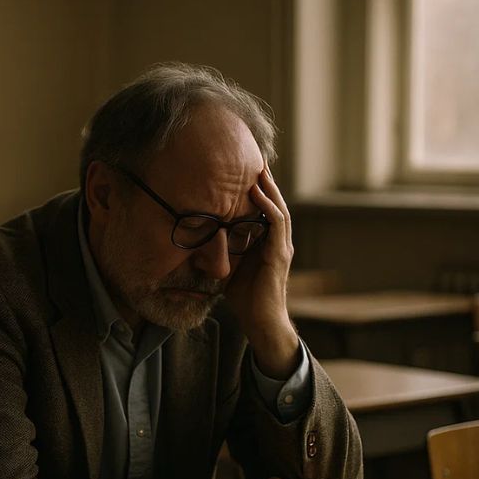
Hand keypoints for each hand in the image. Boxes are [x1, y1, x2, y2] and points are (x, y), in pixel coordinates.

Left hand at [225, 163, 297, 377]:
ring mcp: (281, 247)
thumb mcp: (228, 265)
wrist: (260, 322)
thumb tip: (197, 236)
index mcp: (267, 242)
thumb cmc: (244, 298)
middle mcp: (278, 241)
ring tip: (258, 167)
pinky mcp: (279, 255)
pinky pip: (276, 225)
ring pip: (278, 209)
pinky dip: (267, 207)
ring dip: (268, 187)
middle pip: (274, 202)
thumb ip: (221, 249)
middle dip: (265, 180)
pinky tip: (257, 193)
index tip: (244, 168)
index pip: (264, 208)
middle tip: (255, 157)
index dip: (257, 189)